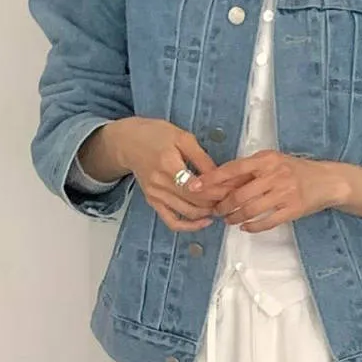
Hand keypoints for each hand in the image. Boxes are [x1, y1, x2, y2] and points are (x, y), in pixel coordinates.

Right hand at [84, 118, 220, 231]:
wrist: (128, 143)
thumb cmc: (156, 135)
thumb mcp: (182, 138)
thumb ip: (202, 158)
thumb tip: (221, 176)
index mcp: (168, 164)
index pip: (199, 187)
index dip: (219, 191)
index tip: (233, 188)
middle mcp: (160, 183)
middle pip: (196, 201)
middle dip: (217, 202)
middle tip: (232, 197)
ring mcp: (155, 195)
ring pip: (188, 213)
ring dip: (208, 213)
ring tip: (221, 205)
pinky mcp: (153, 202)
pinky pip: (172, 222)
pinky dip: (190, 226)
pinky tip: (204, 221)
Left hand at [185, 151, 349, 232]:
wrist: (327, 181)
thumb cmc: (296, 170)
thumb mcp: (273, 162)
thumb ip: (250, 169)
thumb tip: (221, 181)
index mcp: (266, 159)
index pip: (233, 169)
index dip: (212, 179)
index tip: (195, 187)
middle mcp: (274, 174)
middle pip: (239, 194)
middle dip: (223, 206)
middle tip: (216, 211)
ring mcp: (284, 193)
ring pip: (251, 210)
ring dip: (235, 218)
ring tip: (229, 221)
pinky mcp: (293, 209)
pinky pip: (266, 221)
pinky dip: (252, 226)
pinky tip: (245, 227)